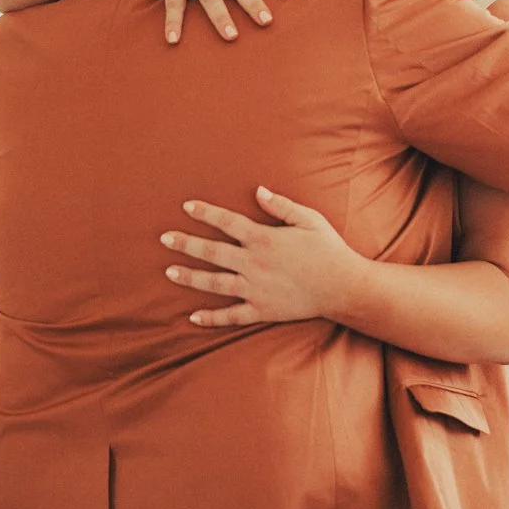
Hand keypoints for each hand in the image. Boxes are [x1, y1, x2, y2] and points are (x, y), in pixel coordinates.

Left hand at [160, 186, 364, 326]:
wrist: (344, 287)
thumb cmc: (328, 249)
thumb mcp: (309, 219)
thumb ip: (281, 205)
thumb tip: (258, 190)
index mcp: (264, 238)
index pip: (227, 222)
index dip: (206, 213)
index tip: (187, 207)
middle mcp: (254, 263)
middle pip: (212, 252)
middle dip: (186, 244)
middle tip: (164, 238)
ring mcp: (256, 289)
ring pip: (215, 283)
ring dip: (190, 277)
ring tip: (169, 272)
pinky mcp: (262, 310)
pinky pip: (231, 316)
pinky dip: (211, 318)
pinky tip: (192, 318)